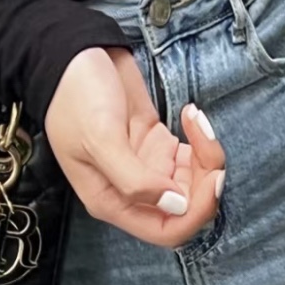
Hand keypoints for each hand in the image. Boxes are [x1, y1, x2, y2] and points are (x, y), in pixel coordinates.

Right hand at [44, 46, 225, 247]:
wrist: (74, 54)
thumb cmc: (75, 96)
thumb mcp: (100, 139)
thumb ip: (135, 180)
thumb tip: (176, 206)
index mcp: (111, 200)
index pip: (165, 230)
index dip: (195, 213)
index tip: (210, 178)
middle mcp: (131, 190)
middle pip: (187, 207)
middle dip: (206, 179)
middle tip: (207, 141)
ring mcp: (147, 167)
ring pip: (195, 182)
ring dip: (207, 156)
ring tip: (195, 119)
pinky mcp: (158, 144)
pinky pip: (193, 156)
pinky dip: (201, 139)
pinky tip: (191, 114)